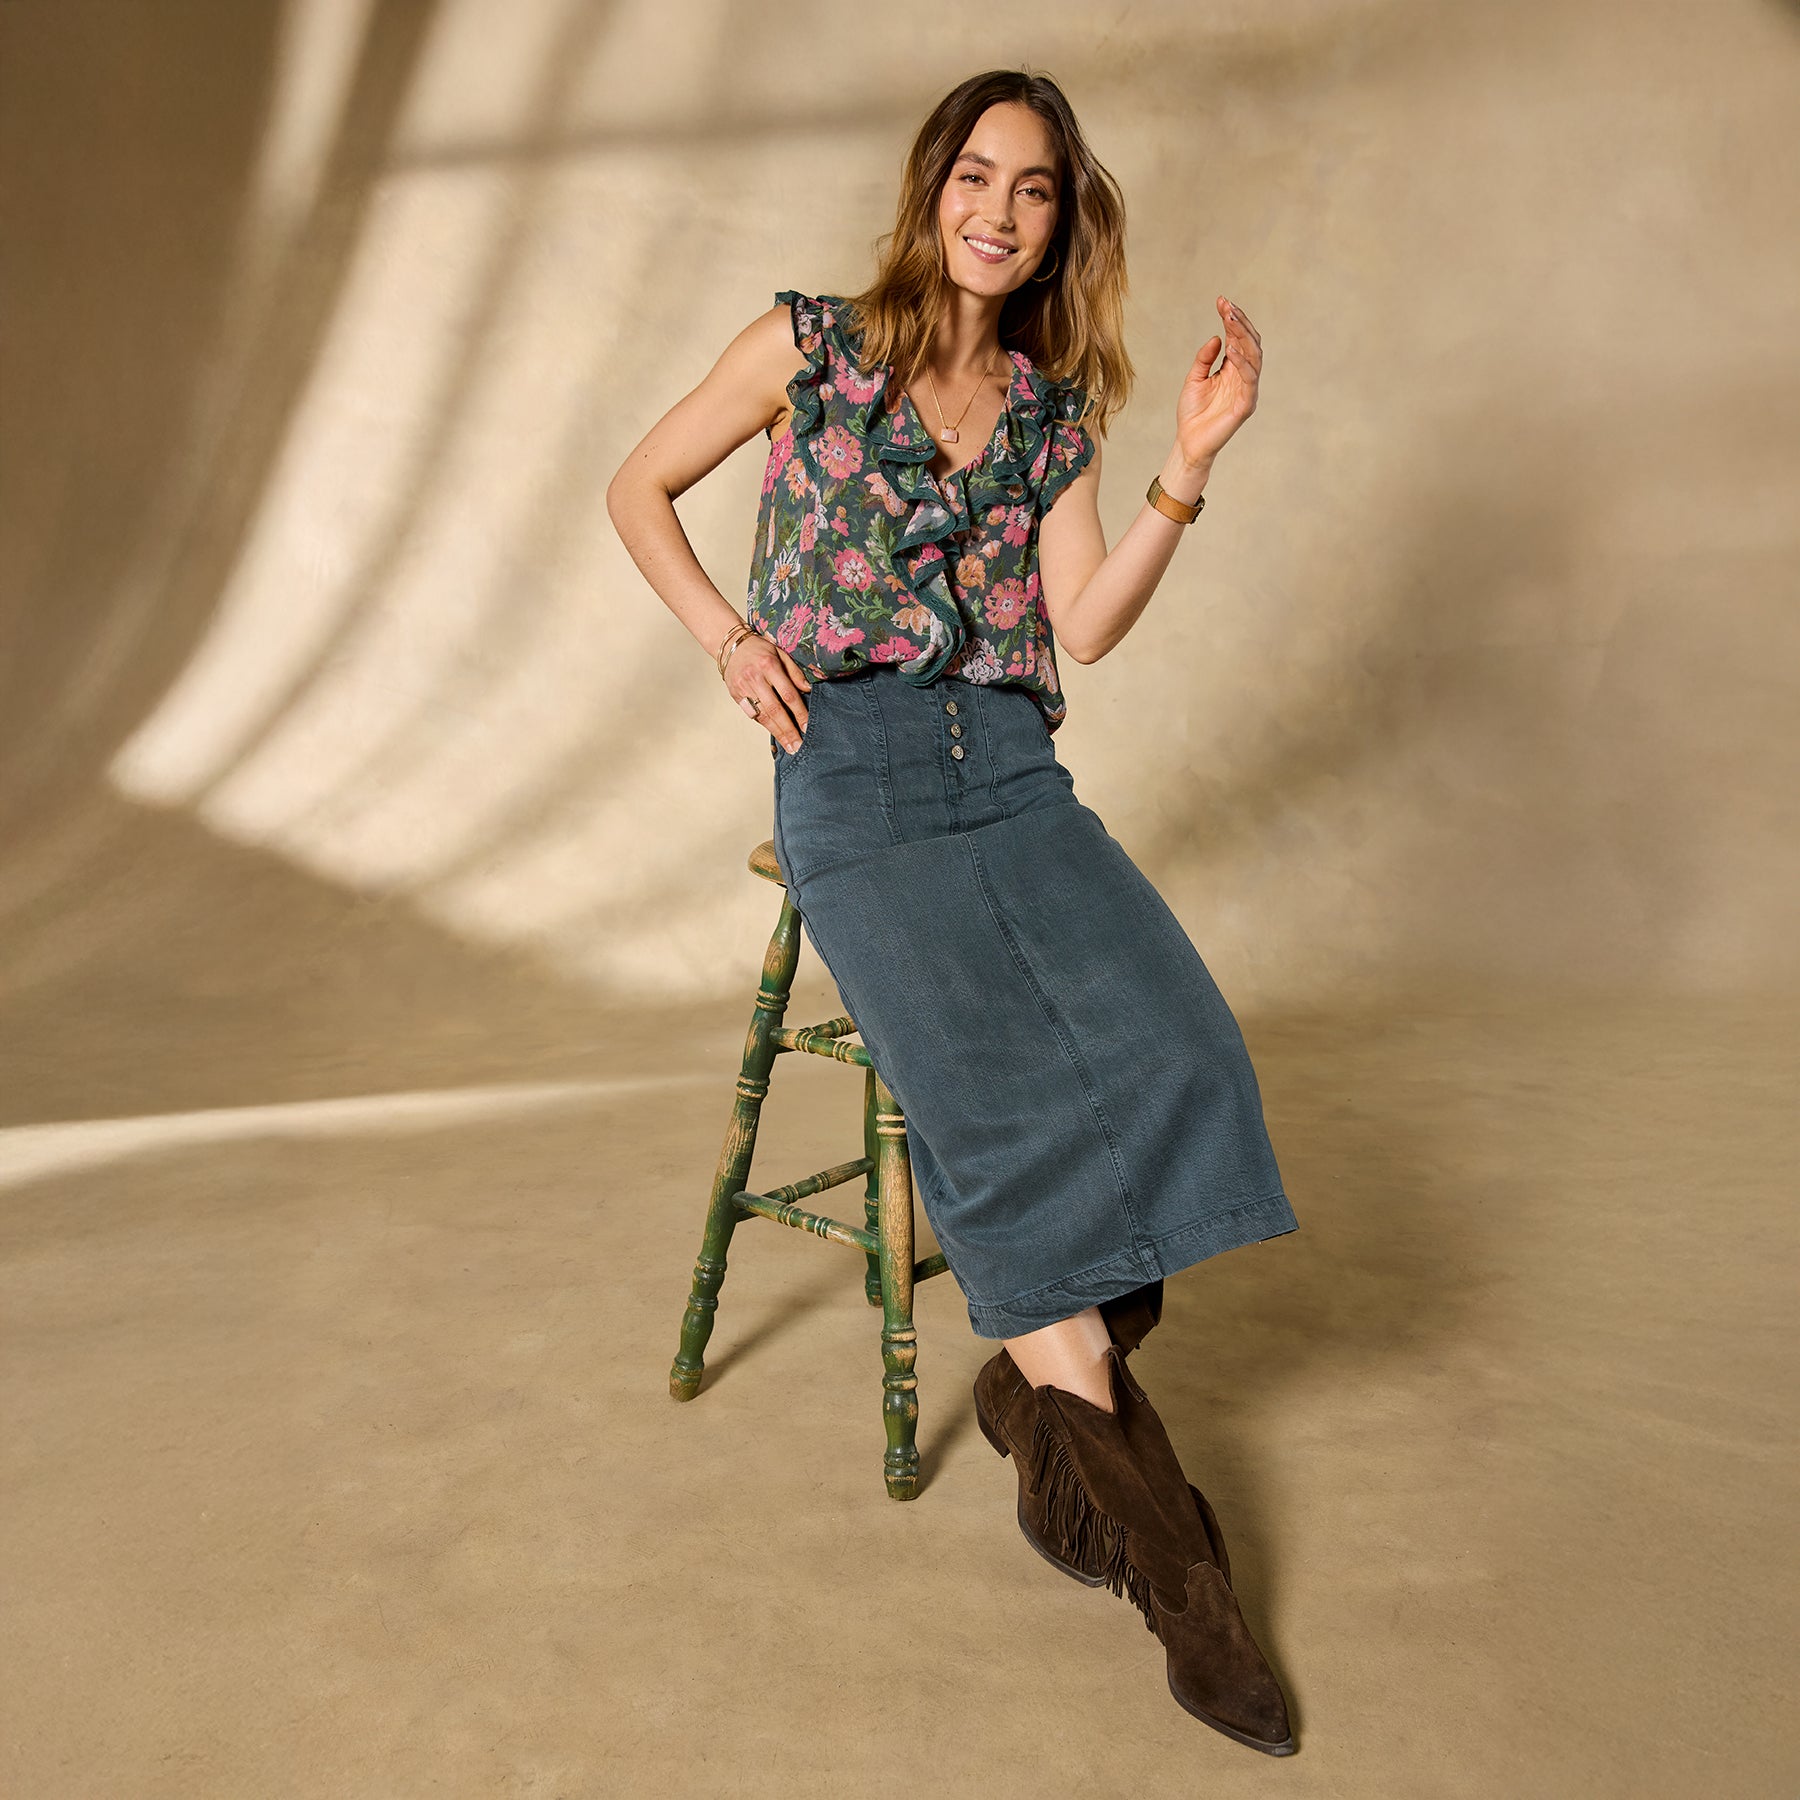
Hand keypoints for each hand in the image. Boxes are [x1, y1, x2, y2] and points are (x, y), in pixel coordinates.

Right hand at [725, 631, 811, 752]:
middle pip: (775, 709)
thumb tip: (808, 689)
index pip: (788, 694)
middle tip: (798, 746)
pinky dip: (765, 725)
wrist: (731, 645)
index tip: (807, 728)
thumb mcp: (781, 653)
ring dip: (777, 732)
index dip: (799, 713)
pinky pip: (752, 714)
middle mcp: (755, 678)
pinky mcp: (736, 695)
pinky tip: (775, 734)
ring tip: (789, 746)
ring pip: (762, 715)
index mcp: (769, 666)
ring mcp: (743, 688)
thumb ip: (794, 672)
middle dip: (788, 730)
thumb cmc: (759, 648)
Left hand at [1174, 296, 1262, 469]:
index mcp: (1232, 369)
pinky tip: (1231, 349)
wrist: (1189, 444)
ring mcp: (1246, 390)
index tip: (1221, 301)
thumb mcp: (1194, 379)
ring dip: (1243, 337)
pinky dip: (1242, 363)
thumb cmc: (1192, 414)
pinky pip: (1249, 380)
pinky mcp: (1245, 405)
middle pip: (1250, 343)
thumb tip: (1217, 337)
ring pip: (1254, 357)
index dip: (1231, 319)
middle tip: (1228, 307)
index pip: (1237, 338)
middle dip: (1240, 323)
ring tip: (1230, 320)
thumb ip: (1204, 359)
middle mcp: (1243, 377)